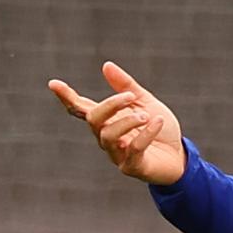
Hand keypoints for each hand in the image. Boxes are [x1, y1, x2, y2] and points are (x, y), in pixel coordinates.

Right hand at [47, 61, 185, 184]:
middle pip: (94, 120)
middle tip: (131, 97)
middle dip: (110, 105)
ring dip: (127, 121)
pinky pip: (133, 150)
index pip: (81, 109)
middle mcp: (107, 137)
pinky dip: (145, 134)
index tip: (53, 83)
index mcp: (108, 120)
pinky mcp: (132, 167)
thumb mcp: (145, 102)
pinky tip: (157, 122)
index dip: (67, 97)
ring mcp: (117, 154)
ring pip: (108, 136)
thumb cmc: (159, 128)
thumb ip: (126, 87)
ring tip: (145, 115)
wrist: (180, 155)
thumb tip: (106, 65)